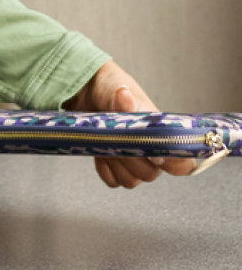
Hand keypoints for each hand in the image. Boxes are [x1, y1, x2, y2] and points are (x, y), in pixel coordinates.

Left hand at [66, 60, 196, 187]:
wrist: (86, 89)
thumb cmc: (111, 88)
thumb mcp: (117, 90)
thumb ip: (126, 101)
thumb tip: (124, 96)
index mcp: (162, 134)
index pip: (182, 162)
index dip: (172, 163)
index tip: (153, 152)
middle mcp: (150, 150)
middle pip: (151, 174)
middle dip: (132, 161)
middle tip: (118, 141)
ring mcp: (131, 159)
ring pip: (132, 181)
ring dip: (117, 166)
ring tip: (106, 144)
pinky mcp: (112, 164)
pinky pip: (113, 181)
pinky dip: (105, 170)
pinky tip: (99, 153)